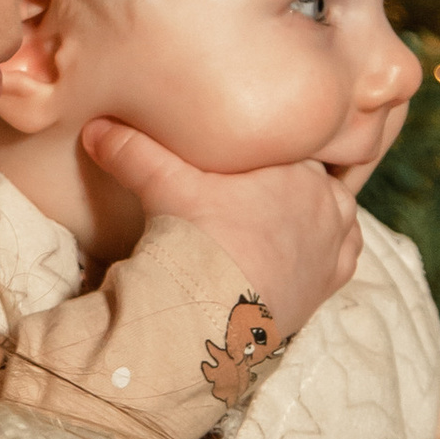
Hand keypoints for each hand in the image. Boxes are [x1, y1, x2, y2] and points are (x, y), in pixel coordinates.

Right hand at [80, 117, 361, 334]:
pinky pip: (344, 254)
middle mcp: (327, 199)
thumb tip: (95, 127)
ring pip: (335, 212)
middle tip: (259, 193)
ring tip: (282, 219)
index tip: (248, 162)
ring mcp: (334, 242)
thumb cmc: (196, 238)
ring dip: (314, 213)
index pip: (292, 144)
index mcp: (296, 166)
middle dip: (291, 182)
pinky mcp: (331, 281)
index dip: (270, 151)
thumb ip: (132, 151)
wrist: (212, 311)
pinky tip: (306, 250)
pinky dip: (328, 250)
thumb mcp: (161, 185)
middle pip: (315, 177)